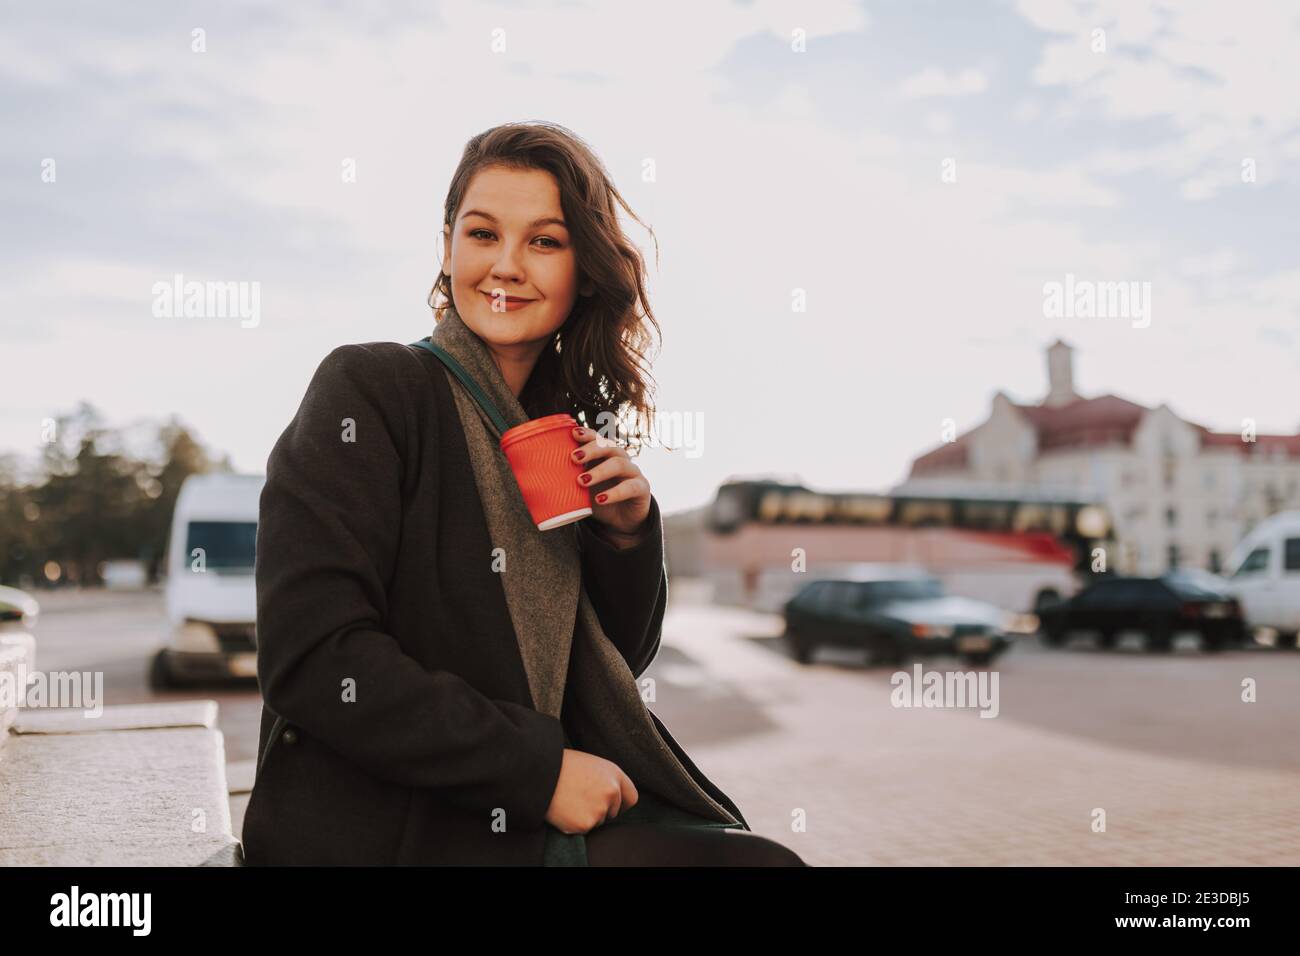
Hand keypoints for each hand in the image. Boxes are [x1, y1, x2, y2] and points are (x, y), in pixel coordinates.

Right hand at [545, 748, 638, 833]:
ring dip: (585, 816)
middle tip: (579, 799)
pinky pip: (583, 829)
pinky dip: (573, 824)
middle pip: (613, 812)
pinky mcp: (585, 824)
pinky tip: (564, 809)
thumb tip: (612, 795)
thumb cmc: (562, 765)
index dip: (620, 803)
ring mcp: (600, 809)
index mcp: (615, 773)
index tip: (610, 805)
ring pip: (597, 822)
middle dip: (600, 810)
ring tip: (569, 800)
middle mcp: (611, 791)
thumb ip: (605, 779)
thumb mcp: (591, 764)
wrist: (540, 772)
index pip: (631, 797)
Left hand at [570, 426, 650, 540]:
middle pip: (610, 446)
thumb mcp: (580, 489)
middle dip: (592, 449)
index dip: (587, 434)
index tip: (572, 433)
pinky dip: (615, 492)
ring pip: (620, 464)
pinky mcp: (642, 489)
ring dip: (600, 471)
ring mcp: (633, 473)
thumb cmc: (598, 499)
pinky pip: (631, 487)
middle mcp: (621, 459)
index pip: (598, 438)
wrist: (621, 521)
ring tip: (582, 481)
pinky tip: (601, 499)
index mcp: (605, 455)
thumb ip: (563, 480)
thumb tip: (527, 478)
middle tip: (573, 458)